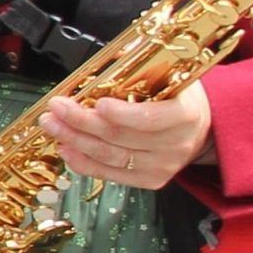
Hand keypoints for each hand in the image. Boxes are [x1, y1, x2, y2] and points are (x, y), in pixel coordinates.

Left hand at [39, 85, 214, 191]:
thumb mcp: (169, 78)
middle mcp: (176, 144)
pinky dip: (84, 163)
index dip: (121, 113)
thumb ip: (136, 76)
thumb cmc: (178, 97)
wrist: (200, 127)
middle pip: (119, 137)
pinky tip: (67, 149)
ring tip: (53, 126)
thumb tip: (96, 72)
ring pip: (110, 156)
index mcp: (185, 114)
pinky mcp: (150, 180)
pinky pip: (111, 174)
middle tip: (56, 108)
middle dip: (81, 121)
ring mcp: (163, 166)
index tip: (97, 103)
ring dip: (75, 141)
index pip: (149, 118)